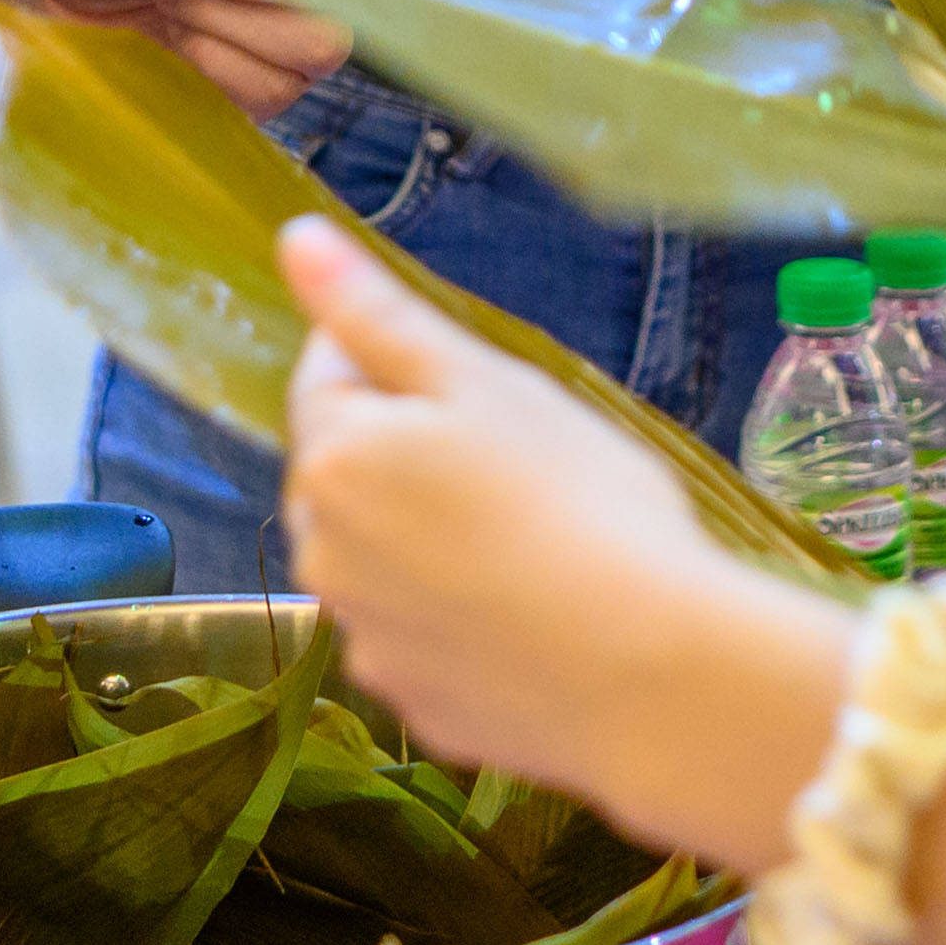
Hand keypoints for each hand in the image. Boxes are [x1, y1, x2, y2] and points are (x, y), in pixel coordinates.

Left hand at [277, 214, 795, 813]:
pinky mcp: (413, 705)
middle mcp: (323, 556)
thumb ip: (377, 312)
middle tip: (517, 460)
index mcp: (334, 459)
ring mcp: (366, 641)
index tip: (475, 381)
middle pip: (348, 471)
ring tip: (532, 540)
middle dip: (408, 453)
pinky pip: (422, 636)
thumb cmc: (577, 500)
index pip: (326, 373)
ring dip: (427, 537)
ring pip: (381, 558)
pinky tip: (533, 615)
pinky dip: (459, 618)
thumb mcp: (484, 380)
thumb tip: (294, 239)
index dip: (399, 361)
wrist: (651, 672)